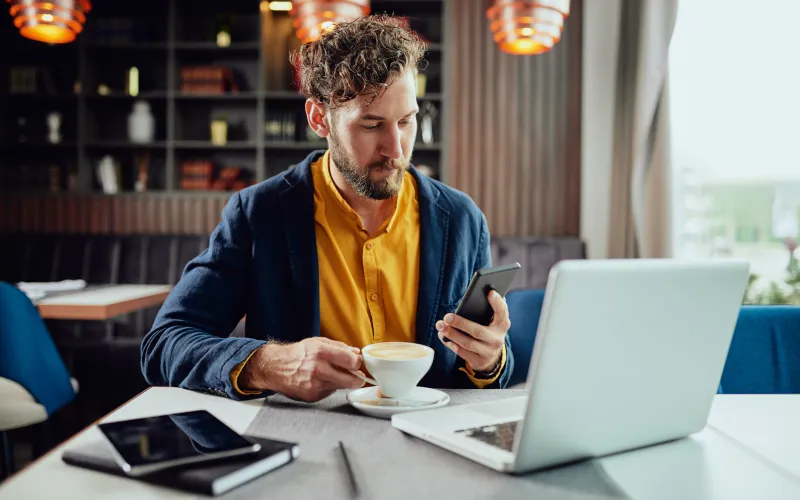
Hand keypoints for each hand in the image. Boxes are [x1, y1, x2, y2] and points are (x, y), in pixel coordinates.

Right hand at [239, 337, 365, 401]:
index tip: (357, 363)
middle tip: (357, 376)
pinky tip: (320, 381)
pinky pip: (329, 392)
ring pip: (342, 387)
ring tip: (333, 374)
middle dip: (358, 379)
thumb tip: (356, 353)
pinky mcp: (312, 396)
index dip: (358, 362)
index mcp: (321, 352)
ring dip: (342, 382)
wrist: (275, 367)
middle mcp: (319, 370)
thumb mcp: (318, 342)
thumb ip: (339, 347)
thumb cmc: (298, 353)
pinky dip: (329, 387)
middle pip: (352, 381)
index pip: (352, 361)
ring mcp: (315, 385)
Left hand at [435, 290, 509, 372]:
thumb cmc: (487, 331)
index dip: (497, 302)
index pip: (502, 312)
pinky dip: (450, 343)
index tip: (490, 292)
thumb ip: (486, 310)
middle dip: (461, 323)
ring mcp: (488, 352)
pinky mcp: (479, 361)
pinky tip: (443, 336)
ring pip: (467, 343)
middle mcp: (497, 339)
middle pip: (478, 331)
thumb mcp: (491, 322)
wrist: (491, 357)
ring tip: (440, 325)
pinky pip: (462, 352)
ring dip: (451, 334)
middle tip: (447, 316)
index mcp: (502, 325)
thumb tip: (477, 293)